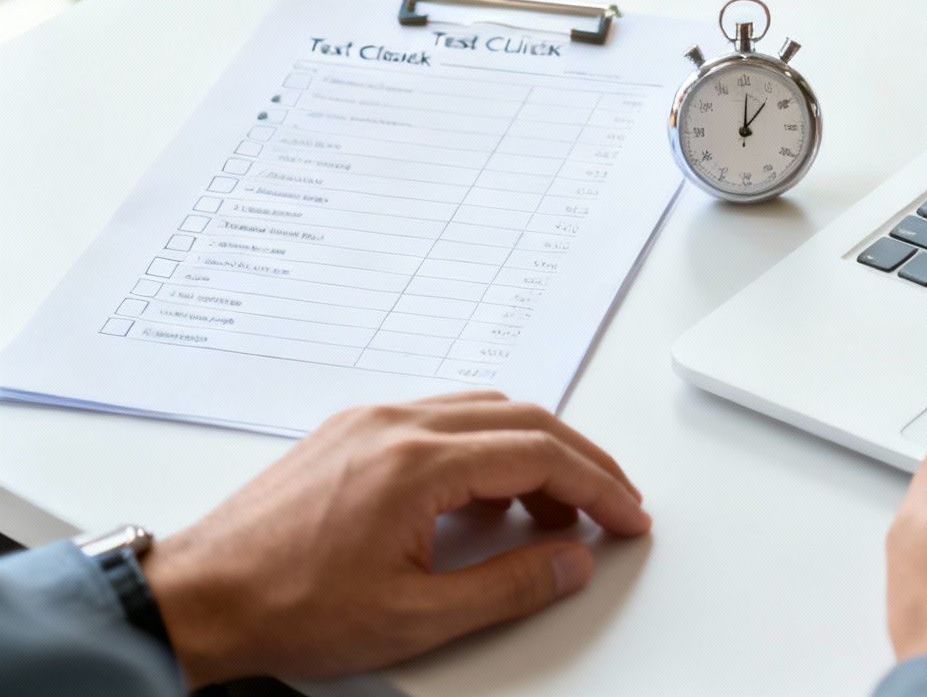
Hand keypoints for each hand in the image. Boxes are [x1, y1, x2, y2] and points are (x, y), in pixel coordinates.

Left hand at [141, 391, 649, 686]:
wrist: (197, 599)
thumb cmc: (285, 607)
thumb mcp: (414, 618)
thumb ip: (508, 587)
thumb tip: (570, 562)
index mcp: (416, 463)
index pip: (539, 455)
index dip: (599, 486)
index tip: (628, 516)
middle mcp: (396, 425)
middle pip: (523, 419)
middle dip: (581, 462)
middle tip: (614, 504)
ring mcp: (370, 422)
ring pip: (485, 410)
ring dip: (535, 451)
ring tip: (557, 510)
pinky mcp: (351, 432)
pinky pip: (444, 416)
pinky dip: (488, 446)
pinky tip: (491, 491)